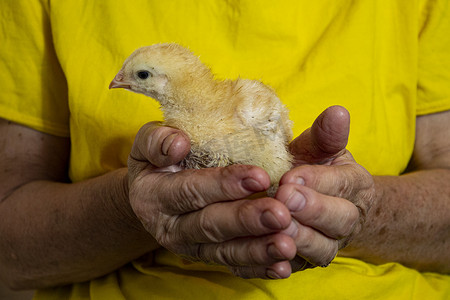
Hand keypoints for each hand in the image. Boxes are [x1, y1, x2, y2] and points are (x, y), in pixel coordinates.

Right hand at [127, 122, 297, 278]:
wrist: (150, 195)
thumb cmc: (157, 162)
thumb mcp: (146, 144)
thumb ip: (156, 141)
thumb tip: (178, 144)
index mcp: (154, 196)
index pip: (190, 190)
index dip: (224, 184)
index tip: (260, 176)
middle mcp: (170, 228)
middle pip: (210, 226)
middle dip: (247, 221)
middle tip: (280, 215)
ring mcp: (190, 247)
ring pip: (225, 252)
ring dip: (257, 250)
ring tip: (287, 245)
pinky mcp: (208, 257)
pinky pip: (233, 267)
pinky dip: (259, 268)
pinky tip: (283, 266)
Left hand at [276, 106, 374, 270]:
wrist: (318, 201)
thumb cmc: (314, 168)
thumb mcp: (320, 149)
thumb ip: (326, 135)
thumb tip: (338, 112)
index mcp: (354, 186)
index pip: (342, 183)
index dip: (317, 181)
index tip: (290, 176)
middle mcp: (347, 219)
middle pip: (339, 220)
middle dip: (312, 211)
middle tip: (283, 200)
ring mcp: (329, 244)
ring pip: (321, 249)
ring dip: (299, 240)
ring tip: (275, 228)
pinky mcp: (307, 262)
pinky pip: (297, 268)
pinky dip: (281, 266)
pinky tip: (265, 258)